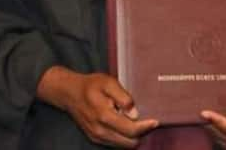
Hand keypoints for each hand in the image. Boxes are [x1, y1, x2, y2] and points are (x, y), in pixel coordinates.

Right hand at [36, 65, 157, 147]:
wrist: (69, 93)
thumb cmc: (91, 85)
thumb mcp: (109, 82)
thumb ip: (123, 97)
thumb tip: (134, 113)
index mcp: (104, 116)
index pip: (131, 130)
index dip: (146, 127)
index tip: (155, 121)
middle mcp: (100, 131)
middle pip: (129, 142)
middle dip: (141, 133)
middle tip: (146, 120)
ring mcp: (97, 136)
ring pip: (123, 145)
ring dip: (132, 136)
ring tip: (134, 120)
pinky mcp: (95, 138)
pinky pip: (115, 143)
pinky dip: (123, 137)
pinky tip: (125, 123)